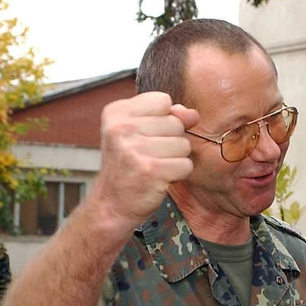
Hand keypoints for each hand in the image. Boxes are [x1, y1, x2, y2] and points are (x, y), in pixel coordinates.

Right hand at [92, 92, 199, 232]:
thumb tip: (192, 114)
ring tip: (155, 167)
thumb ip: (167, 117)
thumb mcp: (139, 133)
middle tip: (150, 156)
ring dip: (175, 159)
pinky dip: (178, 174)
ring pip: (184, 145)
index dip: (165, 119)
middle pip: (176, 124)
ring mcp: (135, 149)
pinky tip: (160, 178)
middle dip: (172, 141)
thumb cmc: (128, 166)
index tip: (148, 135)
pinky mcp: (150, 170)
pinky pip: (185, 165)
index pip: (163, 101)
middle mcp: (121, 128)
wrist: (112, 204)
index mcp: (116, 112)